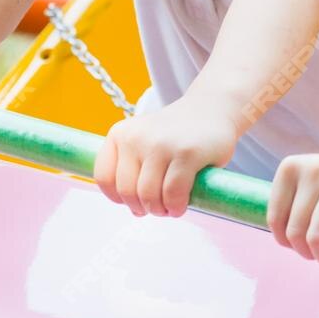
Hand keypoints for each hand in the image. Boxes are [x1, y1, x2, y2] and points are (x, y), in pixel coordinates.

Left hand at [93, 99, 238, 217]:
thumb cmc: (177, 132)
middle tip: (157, 208)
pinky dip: (175, 206)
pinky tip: (180, 206)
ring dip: (159, 209)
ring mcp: (162, 144)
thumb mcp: (143, 139)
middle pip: (127, 191)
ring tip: (170, 208)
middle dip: (142, 207)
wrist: (213, 107)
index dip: (118, 197)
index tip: (134, 202)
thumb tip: (134, 208)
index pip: (105, 177)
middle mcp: (137, 137)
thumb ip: (131, 166)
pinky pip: (173, 192)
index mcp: (120, 133)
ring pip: (148, 194)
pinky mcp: (187, 153)